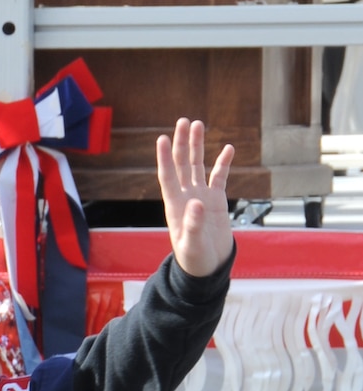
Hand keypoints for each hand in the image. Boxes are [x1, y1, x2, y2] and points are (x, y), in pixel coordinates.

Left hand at [156, 119, 234, 277]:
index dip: (164, 158)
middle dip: (182, 143)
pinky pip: (219, 177)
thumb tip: (197, 202)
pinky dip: (223, 163)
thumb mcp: (192, 245)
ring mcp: (201, 196)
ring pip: (197, 166)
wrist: (208, 268)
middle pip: (181, 165)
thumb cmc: (195, 260)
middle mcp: (186, 197)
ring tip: (198, 125)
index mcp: (175, 206)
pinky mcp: (216, 201)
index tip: (162, 138)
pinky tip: (228, 149)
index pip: (168, 177)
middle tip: (183, 121)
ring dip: (197, 146)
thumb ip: (193, 225)